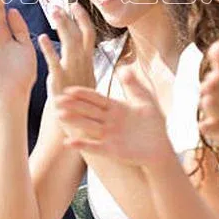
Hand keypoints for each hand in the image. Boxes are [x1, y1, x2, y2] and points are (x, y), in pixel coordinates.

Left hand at [43, 2, 96, 97]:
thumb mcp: (85, 79)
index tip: (75, 5)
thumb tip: (80, 50)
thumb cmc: (79, 102)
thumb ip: (83, 64)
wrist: (79, 123)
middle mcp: (83, 64)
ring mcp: (73, 71)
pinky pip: (55, 62)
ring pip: (70, 43)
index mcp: (88, 62)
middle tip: (58, 4)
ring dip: (62, 25)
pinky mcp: (61, 81)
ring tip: (53, 11)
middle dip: (70, 17)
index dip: (82, 18)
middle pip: (80, 34)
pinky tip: (41, 38)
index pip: (88, 35)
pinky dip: (49, 49)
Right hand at [57, 68, 173, 166]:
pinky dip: (82, 145)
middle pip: (87, 110)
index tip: (69, 89)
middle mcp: (108, 120)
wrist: (161, 149)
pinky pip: (94, 147)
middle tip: (56, 99)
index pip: (96, 98)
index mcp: (115, 107)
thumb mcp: (146, 101)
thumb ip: (134, 85)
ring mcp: (108, 135)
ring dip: (73, 120)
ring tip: (59, 115)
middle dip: (72, 105)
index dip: (83, 94)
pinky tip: (69, 143)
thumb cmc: (154, 126)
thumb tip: (125, 68)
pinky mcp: (111, 150)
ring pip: (87, 125)